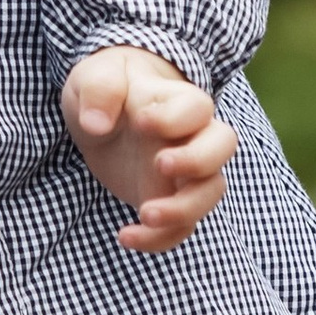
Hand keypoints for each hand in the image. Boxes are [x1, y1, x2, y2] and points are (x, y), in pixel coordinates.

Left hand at [61, 43, 235, 251]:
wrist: (105, 114)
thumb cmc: (106, 88)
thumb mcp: (93, 76)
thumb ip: (98, 88)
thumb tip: (96, 123)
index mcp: (176, 100)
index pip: (196, 107)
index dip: (176, 118)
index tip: (141, 122)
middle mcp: (191, 136)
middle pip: (222, 147)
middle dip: (197, 161)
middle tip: (159, 164)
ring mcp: (185, 172)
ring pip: (210, 193)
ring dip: (182, 209)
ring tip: (144, 214)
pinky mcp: (171, 200)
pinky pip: (182, 226)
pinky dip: (159, 238)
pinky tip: (125, 236)